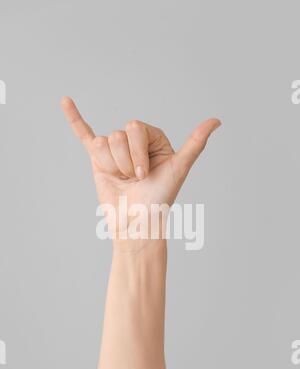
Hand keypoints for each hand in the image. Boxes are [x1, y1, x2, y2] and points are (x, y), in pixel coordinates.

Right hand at [61, 97, 220, 241]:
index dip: (138, 153)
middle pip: (118, 135)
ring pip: (102, 143)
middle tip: (134, 179)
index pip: (135, 128)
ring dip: (111, 166)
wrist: (136, 223)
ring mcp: (114, 149)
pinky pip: (83, 134)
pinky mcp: (97, 160)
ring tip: (122, 180)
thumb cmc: (159, 199)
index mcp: (152, 138)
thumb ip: (195, 143)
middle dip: (125, 161)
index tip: (146, 174)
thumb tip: (216, 120)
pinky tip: (65, 101)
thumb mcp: (178, 168)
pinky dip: (73, 118)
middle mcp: (133, 141)